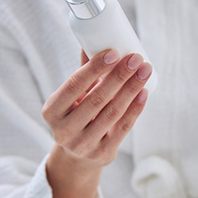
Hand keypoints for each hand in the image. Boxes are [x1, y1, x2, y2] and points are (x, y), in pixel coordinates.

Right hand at [42, 49, 151, 169]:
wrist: (76, 157)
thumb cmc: (75, 116)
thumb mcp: (70, 99)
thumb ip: (83, 74)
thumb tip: (93, 40)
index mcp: (52, 111)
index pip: (74, 84)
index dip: (95, 68)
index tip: (114, 52)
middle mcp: (65, 130)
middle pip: (97, 98)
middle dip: (119, 76)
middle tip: (136, 58)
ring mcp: (84, 144)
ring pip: (113, 112)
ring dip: (132, 89)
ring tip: (145, 70)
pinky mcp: (103, 153)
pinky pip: (123, 127)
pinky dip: (135, 108)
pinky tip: (144, 92)